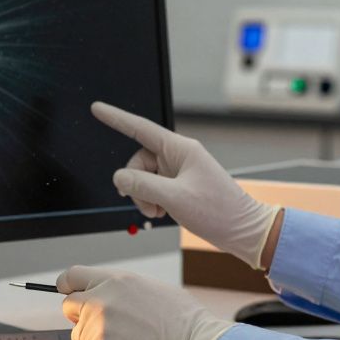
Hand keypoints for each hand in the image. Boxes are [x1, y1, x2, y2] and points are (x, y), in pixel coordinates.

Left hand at [57, 266, 232, 339]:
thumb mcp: (150, 288)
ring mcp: (98, 330)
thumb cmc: (183, 322)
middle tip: (106, 327)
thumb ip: (119, 289)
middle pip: (69, 307)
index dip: (68, 286)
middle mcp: (101, 302)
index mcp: (114, 281)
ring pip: (78, 336)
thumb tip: (102, 295)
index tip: (69, 293)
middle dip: (81, 316)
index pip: (72, 277)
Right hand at [92, 101, 280, 268]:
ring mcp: (179, 172)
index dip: (116, 118)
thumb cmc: (218, 211)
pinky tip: (162, 213)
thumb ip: (143, 185)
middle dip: (136, 184)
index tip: (98, 109)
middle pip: (138, 161)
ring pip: (144, 177)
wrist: (242, 230)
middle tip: (148, 206)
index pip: (140, 128)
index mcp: (181, 149)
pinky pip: (154, 188)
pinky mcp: (180, 186)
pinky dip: (152, 201)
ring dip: (144, 197)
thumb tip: (120, 178)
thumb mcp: (175, 198)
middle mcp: (179, 157)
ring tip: (158, 213)